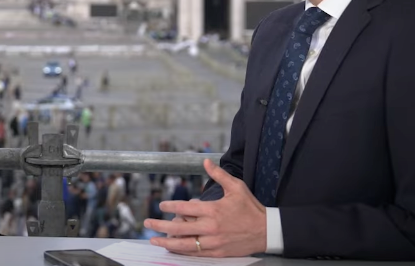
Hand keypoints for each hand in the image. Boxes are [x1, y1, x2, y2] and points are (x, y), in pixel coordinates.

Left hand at [142, 159, 266, 256]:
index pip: (186, 208)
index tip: (161, 205)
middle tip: (148, 222)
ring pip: (185, 244)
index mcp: (213, 210)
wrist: (267, 231)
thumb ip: (219, 175)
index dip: (171, 206)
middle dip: (161, 225)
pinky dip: (182, 252)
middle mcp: (211, 227)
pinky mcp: (218, 252)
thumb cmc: (250, 207)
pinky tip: (172, 249)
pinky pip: (196, 253)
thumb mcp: (236, 187)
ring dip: (167, 242)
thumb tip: (205, 161)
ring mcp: (213, 242)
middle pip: (179, 228)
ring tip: (154, 240)